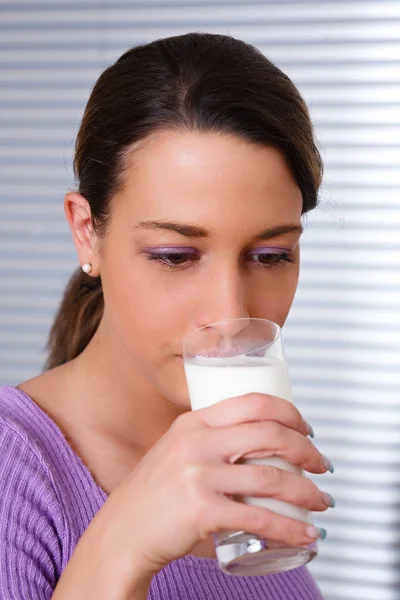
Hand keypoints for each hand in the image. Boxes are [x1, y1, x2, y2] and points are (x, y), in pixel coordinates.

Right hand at [97, 393, 331, 578]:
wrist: (122, 532)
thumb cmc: (153, 494)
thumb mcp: (177, 449)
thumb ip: (209, 438)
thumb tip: (256, 439)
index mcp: (193, 421)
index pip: (252, 402)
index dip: (290, 413)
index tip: (307, 428)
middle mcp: (196, 442)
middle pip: (269, 434)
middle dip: (306, 449)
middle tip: (320, 464)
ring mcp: (197, 476)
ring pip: (271, 478)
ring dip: (307, 492)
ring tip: (320, 501)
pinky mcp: (201, 511)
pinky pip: (258, 518)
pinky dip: (290, 528)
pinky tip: (304, 534)